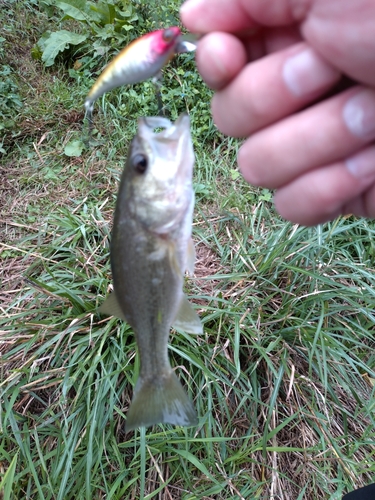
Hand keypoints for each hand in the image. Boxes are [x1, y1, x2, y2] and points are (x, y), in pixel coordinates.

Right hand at [181, 0, 374, 224]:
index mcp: (289, 35)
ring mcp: (309, 147)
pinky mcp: (331, 192)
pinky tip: (373, 161)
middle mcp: (291, 93)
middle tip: (334, 67)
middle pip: (228, 118)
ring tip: (372, 113)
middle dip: (278, 94)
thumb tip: (193, 17)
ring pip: (256, 167)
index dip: (216, 62)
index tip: (232, 55)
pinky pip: (291, 206)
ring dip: (317, 139)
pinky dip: (331, 185)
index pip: (215, 59)